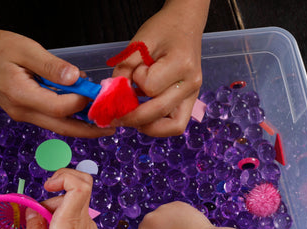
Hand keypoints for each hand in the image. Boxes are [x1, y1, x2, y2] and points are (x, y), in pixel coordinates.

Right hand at [0, 18, 112, 136]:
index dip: (81, 100)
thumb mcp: (25, 49)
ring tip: (101, 120)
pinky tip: (80, 107)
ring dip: (80, 125)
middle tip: (111, 128)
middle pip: (62, 127)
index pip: (61, 108)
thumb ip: (51, 66)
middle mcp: (22, 111)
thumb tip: (75, 78)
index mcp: (21, 96)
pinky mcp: (24, 111)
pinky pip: (49, 118)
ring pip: (57, 126)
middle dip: (89, 130)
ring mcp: (22, 114)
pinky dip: (67, 116)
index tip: (95, 89)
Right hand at [25, 169, 103, 228]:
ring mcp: (90, 228)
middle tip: (40, 213)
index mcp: (70, 219)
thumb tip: (32, 211)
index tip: (47, 186)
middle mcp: (84, 220)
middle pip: (75, 190)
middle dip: (54, 194)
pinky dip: (62, 222)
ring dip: (56, 211)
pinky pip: (76, 219)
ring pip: (74, 206)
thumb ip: (32, 226)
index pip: (80, 183)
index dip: (64, 176)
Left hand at [111, 0, 208, 135]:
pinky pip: (176, 123)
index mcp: (181, 64)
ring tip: (133, 120)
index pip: (150, 87)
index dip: (136, 82)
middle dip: (134, 117)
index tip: (135, 71)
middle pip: (159, 112)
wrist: (185, 23)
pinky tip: (145, 117)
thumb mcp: (139, 43)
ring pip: (173, 127)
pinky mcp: (190, 100)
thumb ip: (124, 69)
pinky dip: (158, 124)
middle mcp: (191, 83)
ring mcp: (194, 94)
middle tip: (117, 117)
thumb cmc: (164, 29)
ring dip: (150, 127)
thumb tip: (112, 95)